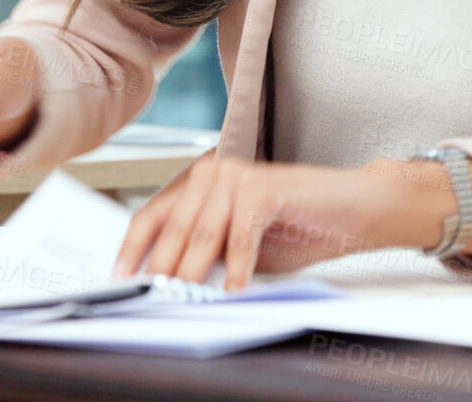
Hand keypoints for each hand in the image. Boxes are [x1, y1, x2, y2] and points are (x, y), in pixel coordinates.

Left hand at [113, 156, 437, 290]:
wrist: (352, 209)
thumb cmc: (296, 225)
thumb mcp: (237, 246)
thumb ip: (204, 254)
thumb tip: (165, 283)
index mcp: (199, 182)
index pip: (152, 215)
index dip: (133, 249)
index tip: (120, 278)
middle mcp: (211, 172)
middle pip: (171, 227)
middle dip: (161, 268)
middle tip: (154, 298)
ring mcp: (236, 175)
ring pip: (200, 233)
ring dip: (192, 272)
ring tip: (186, 299)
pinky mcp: (262, 187)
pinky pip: (239, 235)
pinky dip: (236, 267)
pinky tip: (235, 289)